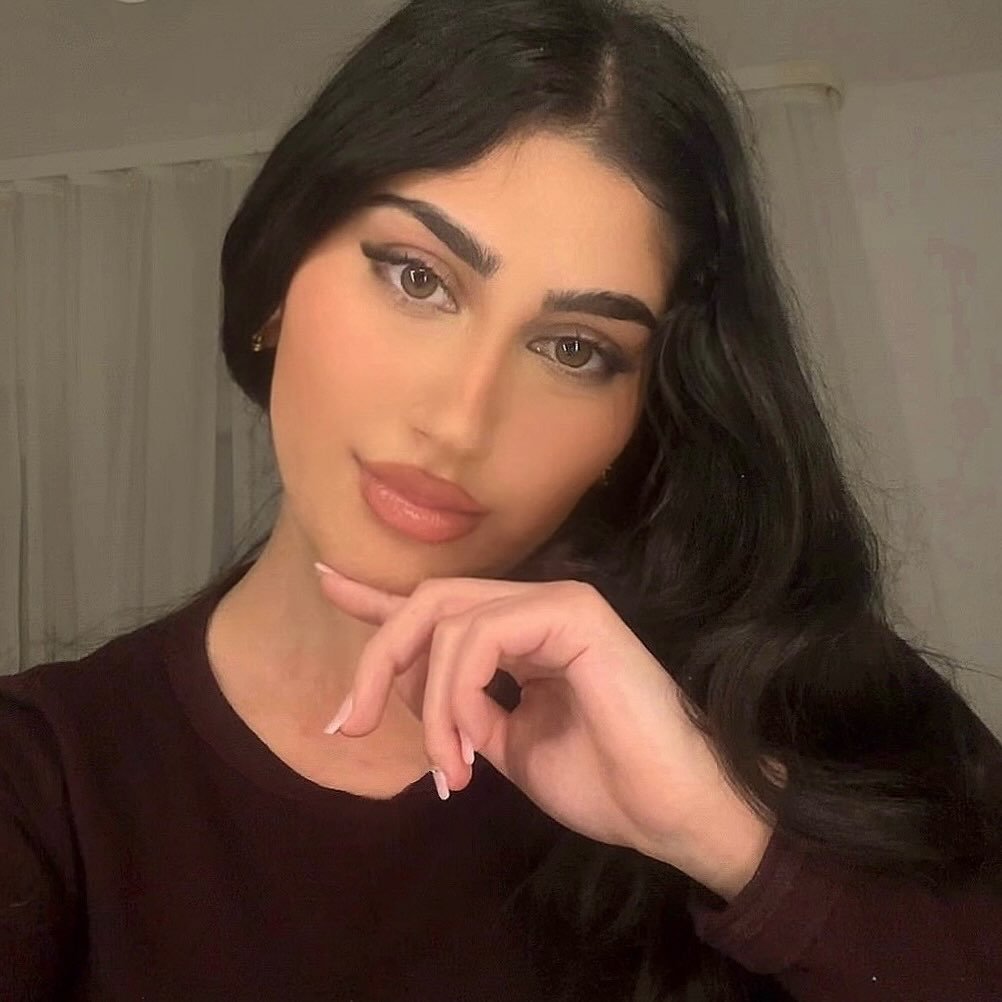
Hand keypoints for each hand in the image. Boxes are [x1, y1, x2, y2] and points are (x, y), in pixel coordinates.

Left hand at [315, 564, 773, 899]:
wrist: (672, 812)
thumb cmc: (603, 782)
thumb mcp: (508, 746)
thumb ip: (463, 710)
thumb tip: (411, 692)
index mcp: (521, 634)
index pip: (439, 606)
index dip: (378, 598)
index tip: (326, 581)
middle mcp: (536, 605)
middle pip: (429, 604)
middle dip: (377, 660)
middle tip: (346, 724)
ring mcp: (556, 603)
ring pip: (446, 621)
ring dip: (426, 703)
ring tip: (447, 766)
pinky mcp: (572, 613)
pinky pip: (480, 637)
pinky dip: (456, 694)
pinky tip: (471, 743)